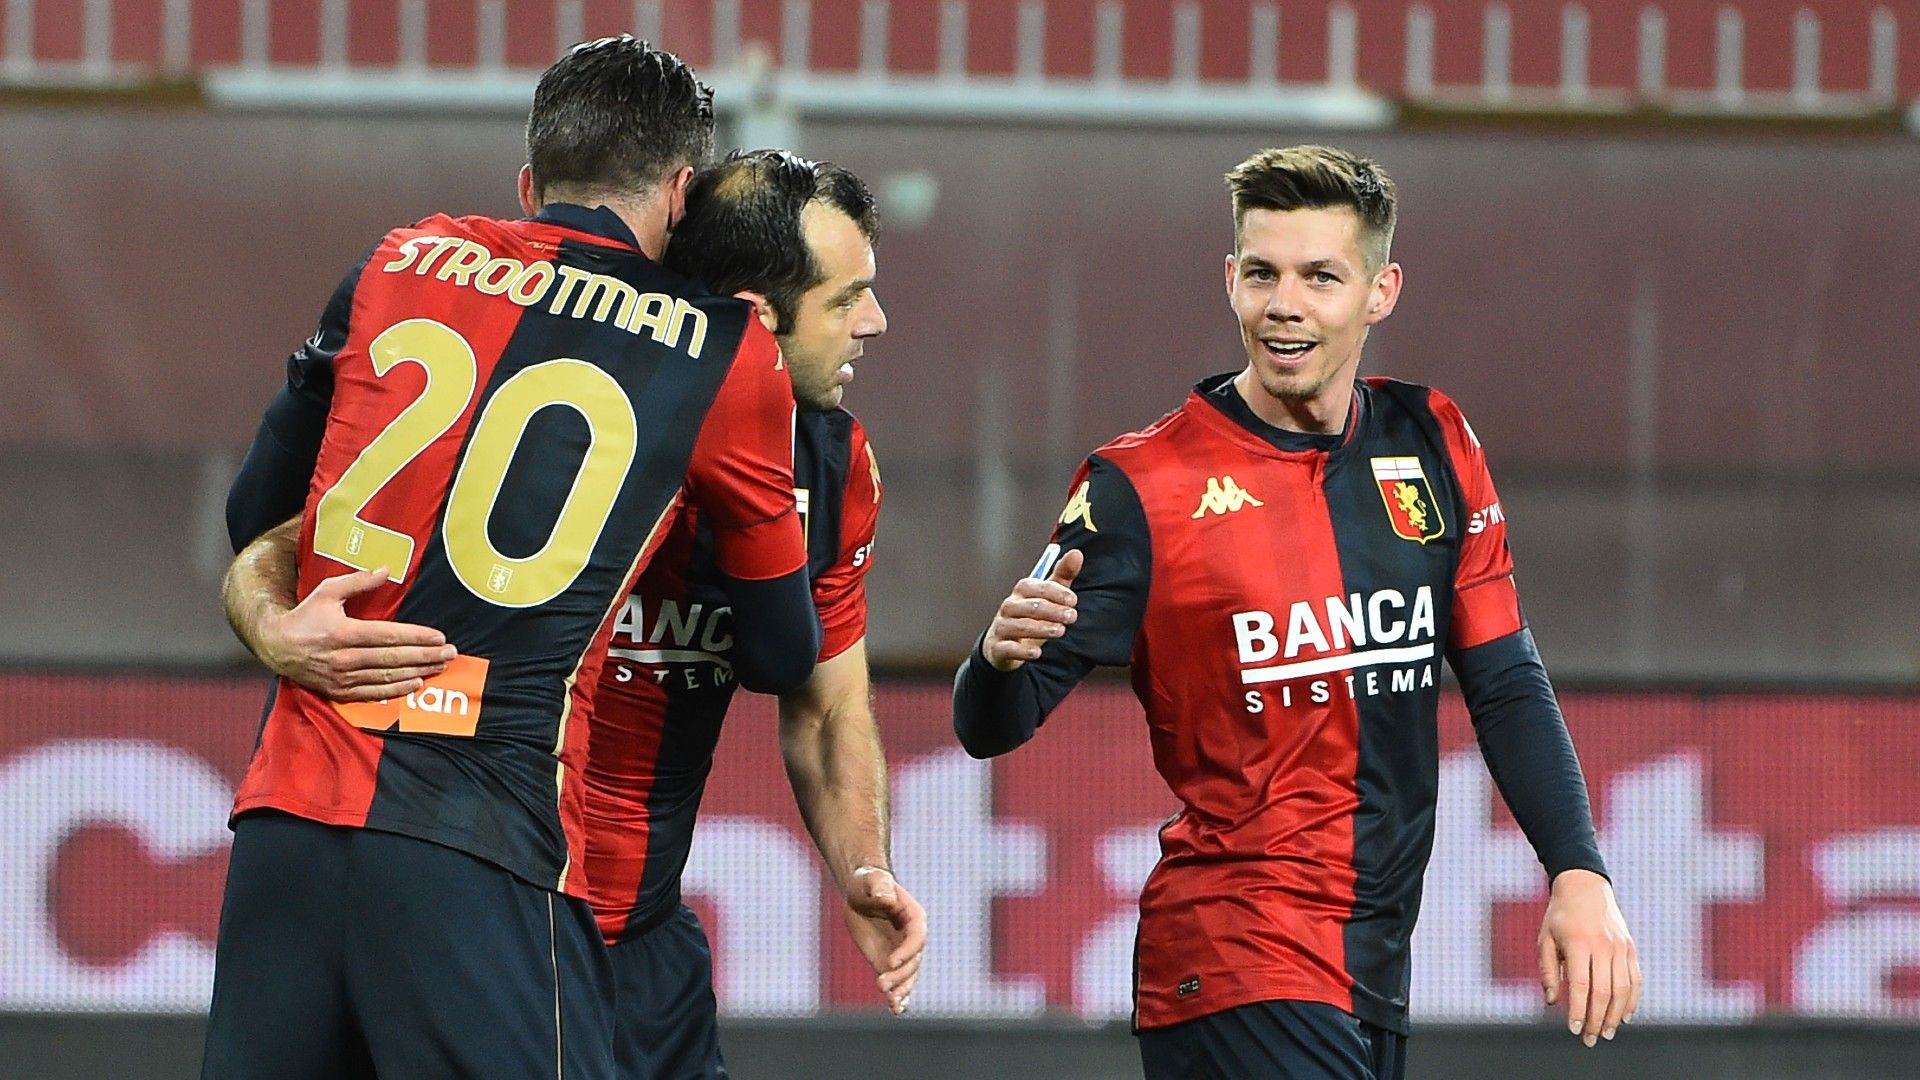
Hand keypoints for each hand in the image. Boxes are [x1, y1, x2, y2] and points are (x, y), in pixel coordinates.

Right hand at [257, 567, 456, 701]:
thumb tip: (386, 570)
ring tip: (440, 666)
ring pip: (387, 676)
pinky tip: (416, 683)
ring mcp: (342, 677)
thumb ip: (358, 582)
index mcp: (343, 632)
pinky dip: (396, 689)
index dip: (416, 637)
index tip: (439, 636)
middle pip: (393, 658)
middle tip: (451, 653)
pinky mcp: (340, 691)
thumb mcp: (327, 591)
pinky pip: (373, 693)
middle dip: (425, 655)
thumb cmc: (305, 616)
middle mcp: (344, 657)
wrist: (276, 647)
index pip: (388, 635)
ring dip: (417, 671)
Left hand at [840, 866, 925, 1015]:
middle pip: (914, 962)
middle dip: (900, 976)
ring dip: (901, 990)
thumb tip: (887, 898)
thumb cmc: (868, 882)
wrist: (860, 894)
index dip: (907, 951)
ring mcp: (901, 953)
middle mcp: (912, 938)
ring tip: (891, 1003)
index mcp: (914, 917)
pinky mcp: (888, 963)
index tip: (890, 962)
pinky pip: (897, 982)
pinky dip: (899, 997)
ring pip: (908, 977)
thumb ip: (880, 886)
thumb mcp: (871, 880)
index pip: (917, 938)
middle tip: (880, 984)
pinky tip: (896, 1009)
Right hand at [981, 548, 1082, 672]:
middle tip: (1072, 616)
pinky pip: (1008, 648)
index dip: (1056, 592)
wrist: (1003, 645)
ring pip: (1020, 626)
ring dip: (1041, 628)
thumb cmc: (1029, 617)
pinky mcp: (998, 648)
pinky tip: (1036, 654)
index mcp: (1021, 591)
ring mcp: (1002, 627)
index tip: (1073, 600)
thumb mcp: (1047, 597)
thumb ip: (1062, 576)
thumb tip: (1076, 553)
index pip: (1037, 587)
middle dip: (1053, 610)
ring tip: (1060, 631)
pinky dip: (1022, 651)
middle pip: (1030, 606)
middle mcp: (1009, 607)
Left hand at [1539, 868, 1640, 1046]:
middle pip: (1604, 992)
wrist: (1585, 887)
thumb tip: (1552, 1002)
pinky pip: (1636, 979)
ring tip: (1607, 1032)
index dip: (1578, 1011)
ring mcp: (1620, 947)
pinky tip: (1625, 1016)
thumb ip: (1547, 971)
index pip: (1581, 986)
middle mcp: (1602, 946)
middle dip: (1597, 1020)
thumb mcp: (1545, 939)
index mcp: (1578, 944)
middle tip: (1591, 1039)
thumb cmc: (1560, 916)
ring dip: (1616, 1015)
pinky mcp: (1630, 948)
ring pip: (1623, 990)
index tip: (1574, 1029)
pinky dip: (1632, 1000)